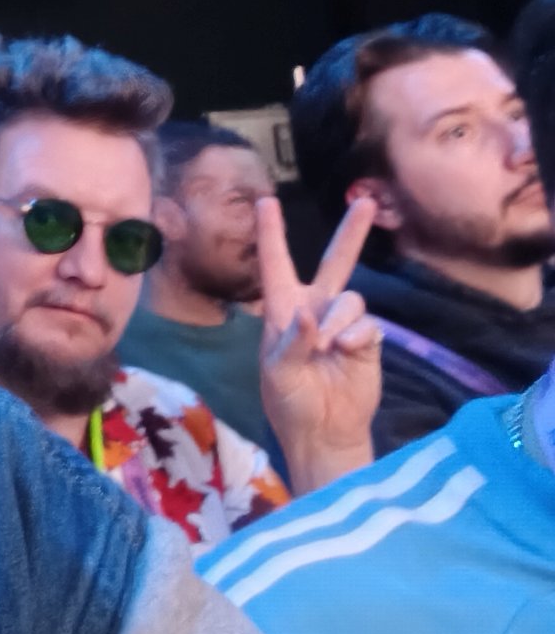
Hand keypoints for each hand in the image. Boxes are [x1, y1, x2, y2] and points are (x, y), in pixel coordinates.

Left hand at [256, 194, 381, 495]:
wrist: (324, 432)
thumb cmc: (289, 402)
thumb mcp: (278, 373)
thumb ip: (291, 341)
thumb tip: (307, 313)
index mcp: (281, 310)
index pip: (276, 264)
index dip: (271, 233)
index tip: (265, 201)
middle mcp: (314, 309)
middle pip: (336, 262)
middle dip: (351, 233)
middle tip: (368, 202)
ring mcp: (342, 324)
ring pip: (350, 299)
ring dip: (338, 321)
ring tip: (330, 348)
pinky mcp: (366, 341)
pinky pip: (368, 324)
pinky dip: (357, 336)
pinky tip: (347, 353)